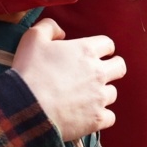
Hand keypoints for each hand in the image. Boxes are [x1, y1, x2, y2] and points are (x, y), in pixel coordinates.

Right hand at [12, 19, 124, 141]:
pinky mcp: (97, 119)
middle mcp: (98, 72)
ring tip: (87, 97)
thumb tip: (61, 32)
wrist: (27, 106)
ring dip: (102, 93)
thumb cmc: (30, 70)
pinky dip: (101, 116)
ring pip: (113, 93)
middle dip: (112, 67)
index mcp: (86, 50)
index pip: (108, 44)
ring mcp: (99, 97)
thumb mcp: (33, 37)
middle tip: (98, 73)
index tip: (96, 53)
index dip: (102, 48)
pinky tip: (88, 115)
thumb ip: (49, 27)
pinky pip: (109, 117)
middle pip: (119, 67)